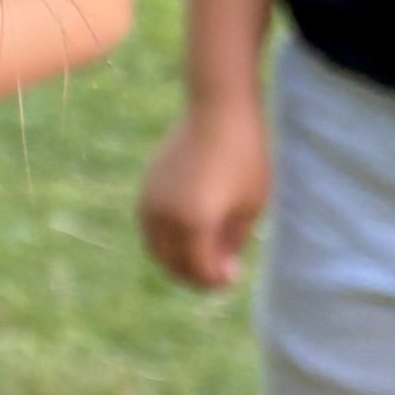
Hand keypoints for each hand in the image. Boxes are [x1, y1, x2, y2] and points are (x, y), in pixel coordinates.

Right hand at [139, 98, 268, 288]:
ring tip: (199, 257)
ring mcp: (150, 203)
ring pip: (156, 248)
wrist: (217, 113)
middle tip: (215, 275)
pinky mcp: (145, 191)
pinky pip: (150, 228)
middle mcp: (165, 217)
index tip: (231, 279)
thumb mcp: (249, 206)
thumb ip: (232, 243)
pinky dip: (165, 240)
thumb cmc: (244, 158)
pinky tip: (186, 235)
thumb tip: (221, 271)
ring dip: (176, 260)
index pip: (200, 269)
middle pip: (173, 264)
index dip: (216, 281)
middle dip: (194, 275)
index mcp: (194, 223)